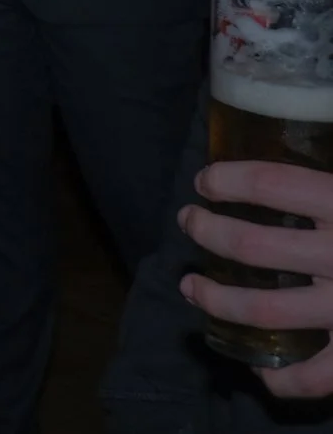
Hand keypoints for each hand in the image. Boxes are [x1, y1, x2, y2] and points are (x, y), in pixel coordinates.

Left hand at [179, 161, 332, 396]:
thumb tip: (307, 127)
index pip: (273, 184)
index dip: (229, 180)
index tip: (206, 181)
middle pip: (252, 245)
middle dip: (208, 232)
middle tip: (190, 223)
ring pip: (264, 309)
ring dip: (217, 299)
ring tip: (192, 287)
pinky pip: (315, 376)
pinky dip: (281, 377)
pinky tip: (260, 367)